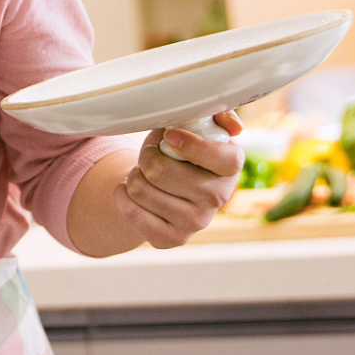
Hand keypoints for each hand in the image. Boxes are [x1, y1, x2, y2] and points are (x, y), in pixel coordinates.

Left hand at [113, 111, 244, 247]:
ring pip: (141, 189)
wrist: (167, 191)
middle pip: (161, 171)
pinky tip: (129, 191)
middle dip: (146, 155)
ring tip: (141, 172)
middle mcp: (218, 198)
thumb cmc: (181, 150)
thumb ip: (215, 115)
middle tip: (149, 154)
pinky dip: (122, 195)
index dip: (191, 145)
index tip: (168, 136)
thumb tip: (233, 126)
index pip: (221, 158)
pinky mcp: (172, 239)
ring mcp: (196, 222)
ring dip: (132, 175)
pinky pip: (131, 211)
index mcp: (230, 167)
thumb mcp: (198, 126)